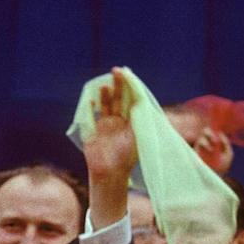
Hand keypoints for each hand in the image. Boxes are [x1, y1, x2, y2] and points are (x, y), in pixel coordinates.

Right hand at [84, 68, 139, 187]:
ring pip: (107, 105)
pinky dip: (91, 106)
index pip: (133, 101)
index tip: (130, 75)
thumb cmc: (127, 158)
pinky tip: (92, 98)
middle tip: (117, 71)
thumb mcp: (139, 139)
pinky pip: (92, 115)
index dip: (131, 88)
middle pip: (120, 100)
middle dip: (119, 86)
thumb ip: (143, 123)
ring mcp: (107, 125)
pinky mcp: (95, 130)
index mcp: (133, 123)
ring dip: (106, 95)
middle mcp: (120, 122)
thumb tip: (152, 108)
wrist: (111, 172)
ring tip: (106, 84)